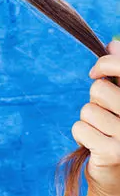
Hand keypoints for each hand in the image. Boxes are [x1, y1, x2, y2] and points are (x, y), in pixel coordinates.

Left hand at [72, 39, 119, 195]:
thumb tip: (113, 44)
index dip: (104, 65)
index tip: (95, 74)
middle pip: (99, 90)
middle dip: (95, 101)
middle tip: (106, 118)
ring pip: (87, 110)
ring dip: (88, 121)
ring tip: (103, 134)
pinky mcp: (115, 152)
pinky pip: (80, 128)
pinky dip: (81, 136)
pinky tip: (95, 146)